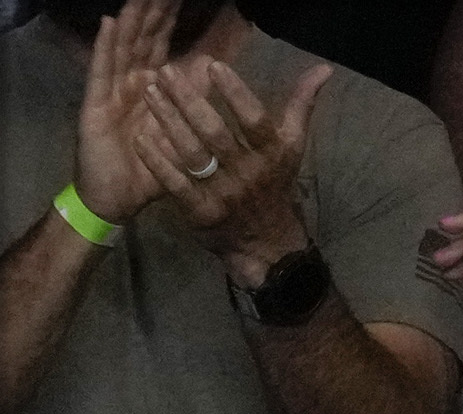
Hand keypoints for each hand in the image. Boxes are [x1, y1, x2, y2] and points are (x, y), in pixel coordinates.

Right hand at [70, 0, 177, 230]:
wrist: (120, 197)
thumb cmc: (153, 167)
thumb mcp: (184, 133)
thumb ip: (198, 101)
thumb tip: (217, 69)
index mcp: (152, 87)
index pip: (161, 45)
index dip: (168, 20)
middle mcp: (130, 82)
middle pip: (142, 39)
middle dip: (151, 12)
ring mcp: (111, 89)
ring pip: (122, 47)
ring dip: (130, 20)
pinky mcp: (96, 103)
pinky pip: (100, 71)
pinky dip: (104, 46)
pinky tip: (108, 24)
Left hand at [134, 53, 327, 285]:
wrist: (269, 245)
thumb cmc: (275, 185)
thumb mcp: (292, 148)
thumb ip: (301, 106)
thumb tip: (323, 68)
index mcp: (272, 154)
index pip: (254, 120)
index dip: (235, 93)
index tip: (213, 65)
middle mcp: (249, 173)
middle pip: (216, 133)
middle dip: (189, 100)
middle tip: (166, 71)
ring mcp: (224, 194)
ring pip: (193, 153)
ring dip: (168, 121)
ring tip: (150, 92)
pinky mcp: (201, 212)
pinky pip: (175, 183)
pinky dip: (157, 160)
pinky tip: (139, 137)